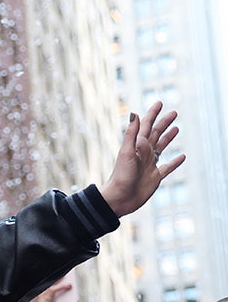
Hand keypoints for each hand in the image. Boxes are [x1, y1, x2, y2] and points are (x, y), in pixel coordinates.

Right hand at [24, 280, 77, 301]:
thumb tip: (70, 297)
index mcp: (41, 298)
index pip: (47, 286)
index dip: (54, 279)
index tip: (61, 273)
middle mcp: (42, 299)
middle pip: (49, 286)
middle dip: (57, 281)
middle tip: (66, 276)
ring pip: (52, 291)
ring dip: (61, 287)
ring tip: (70, 286)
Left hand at [99, 100, 184, 217]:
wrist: (119, 199)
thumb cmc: (121, 176)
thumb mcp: (127, 152)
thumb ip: (131, 134)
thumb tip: (134, 113)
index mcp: (137, 146)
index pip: (146, 126)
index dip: (152, 114)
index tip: (160, 102)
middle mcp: (144, 154)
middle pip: (156, 134)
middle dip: (164, 123)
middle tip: (174, 112)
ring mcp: (150, 165)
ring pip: (161, 147)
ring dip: (168, 138)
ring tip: (176, 128)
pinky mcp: (155, 178)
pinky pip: (167, 167)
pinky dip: (175, 162)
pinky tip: (182, 157)